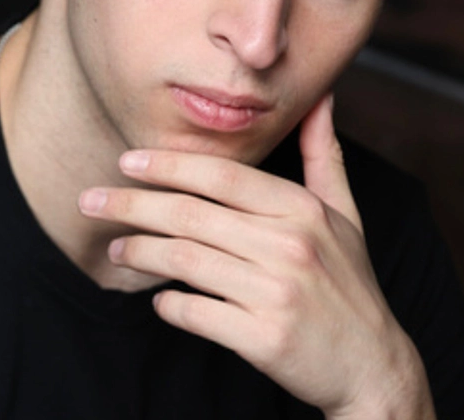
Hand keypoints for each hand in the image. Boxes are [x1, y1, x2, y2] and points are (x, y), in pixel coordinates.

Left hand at [78, 95, 434, 417]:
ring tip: (115, 248)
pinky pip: (195, 311)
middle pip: (190, 214)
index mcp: (300, 209)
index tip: (126, 161)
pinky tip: (158, 298)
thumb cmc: (348, 283)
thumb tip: (320, 98)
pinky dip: (167, 303)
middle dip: (131, 204)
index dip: (167, 165)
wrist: (373, 366)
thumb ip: (323, 154)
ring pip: (184, 259)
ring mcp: (276, 292)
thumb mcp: (345, 214)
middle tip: (89, 200)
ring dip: (139, 251)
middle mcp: (288, 245)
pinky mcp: (263, 338)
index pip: (220, 175)